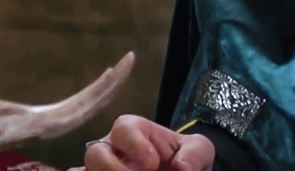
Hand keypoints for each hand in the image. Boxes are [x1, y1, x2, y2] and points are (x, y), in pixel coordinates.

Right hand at [78, 115, 214, 170]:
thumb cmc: (186, 157)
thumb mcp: (200, 150)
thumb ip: (195, 154)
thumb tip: (181, 168)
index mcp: (136, 131)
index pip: (123, 127)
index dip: (134, 144)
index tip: (152, 164)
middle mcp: (112, 149)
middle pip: (94, 152)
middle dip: (111, 167)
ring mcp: (102, 169)